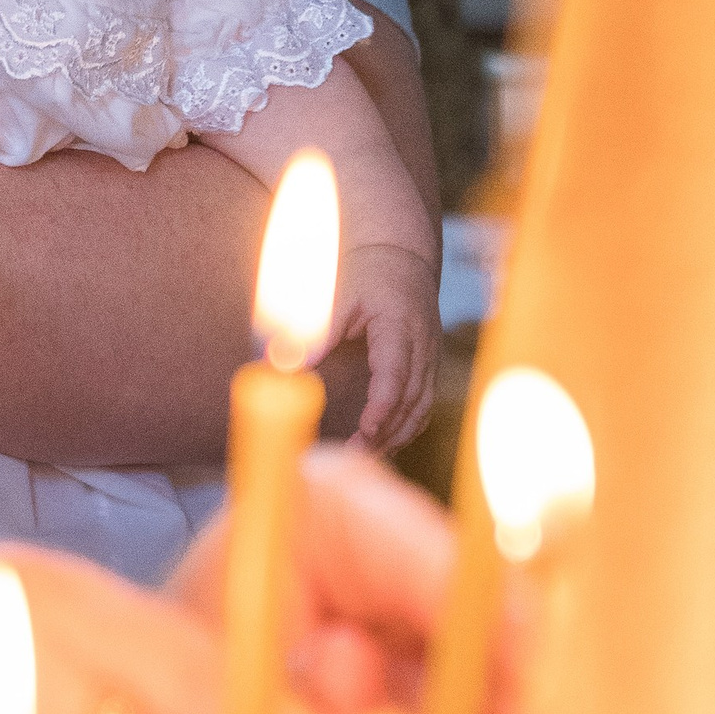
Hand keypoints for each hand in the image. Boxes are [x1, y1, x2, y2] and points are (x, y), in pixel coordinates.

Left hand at [332, 237, 440, 450]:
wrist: (402, 257)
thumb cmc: (369, 275)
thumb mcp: (340, 300)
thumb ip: (318, 335)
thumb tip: (284, 364)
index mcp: (401, 327)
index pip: (396, 374)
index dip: (383, 404)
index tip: (367, 427)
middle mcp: (422, 347)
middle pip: (411, 399)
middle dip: (387, 431)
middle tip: (354, 454)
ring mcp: (430, 358)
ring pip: (422, 408)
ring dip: (397, 435)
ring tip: (365, 456)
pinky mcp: (429, 366)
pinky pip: (424, 405)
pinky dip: (407, 427)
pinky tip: (383, 443)